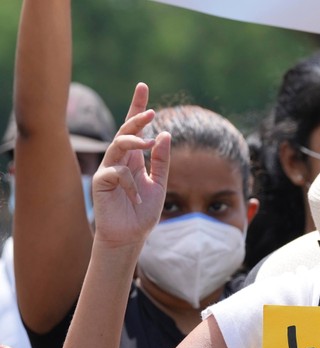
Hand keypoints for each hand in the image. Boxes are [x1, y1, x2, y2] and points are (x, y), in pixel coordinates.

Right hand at [92, 82, 170, 249]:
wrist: (130, 236)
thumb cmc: (143, 212)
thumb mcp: (160, 184)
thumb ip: (162, 161)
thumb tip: (164, 134)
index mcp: (134, 158)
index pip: (135, 128)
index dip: (138, 107)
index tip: (143, 86)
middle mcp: (120, 159)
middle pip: (125, 130)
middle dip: (137, 118)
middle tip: (151, 112)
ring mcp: (108, 169)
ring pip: (118, 144)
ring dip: (134, 142)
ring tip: (148, 144)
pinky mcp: (100, 182)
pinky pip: (117, 172)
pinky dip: (131, 184)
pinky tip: (136, 198)